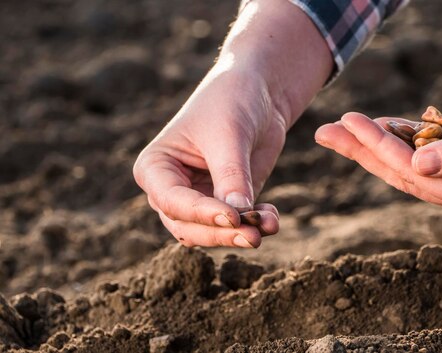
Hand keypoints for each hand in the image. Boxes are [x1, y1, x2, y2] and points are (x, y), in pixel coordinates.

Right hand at [133, 0, 331, 247]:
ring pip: (211, 233)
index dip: (202, 214)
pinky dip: (254, 226)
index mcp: (155, 167)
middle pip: (188, 227)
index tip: (233, 217)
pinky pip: (236, 226)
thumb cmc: (231, 102)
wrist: (258, 91)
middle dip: (221, 233)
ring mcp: (198, 199)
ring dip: (239, 234)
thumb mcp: (229, 135)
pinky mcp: (226, 203)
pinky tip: (272, 218)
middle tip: (253, 236)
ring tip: (269, 225)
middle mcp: (170, 189)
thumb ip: (231, 175)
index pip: (172, 201)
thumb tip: (238, 216)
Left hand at [315, 105, 441, 215]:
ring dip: (380, 144)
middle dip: (360, 151)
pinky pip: (434, 153)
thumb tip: (415, 165)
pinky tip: (393, 126)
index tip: (349, 122)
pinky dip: (411, 138)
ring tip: (348, 127)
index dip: (376, 146)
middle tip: (324, 132)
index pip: (411, 171)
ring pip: (413, 163)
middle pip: (400, 172)